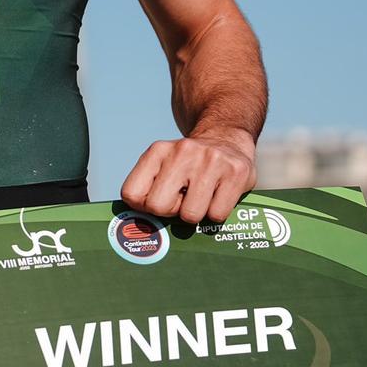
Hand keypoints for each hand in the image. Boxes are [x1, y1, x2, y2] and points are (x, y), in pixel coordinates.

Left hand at [120, 129, 255, 225]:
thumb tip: (138, 226)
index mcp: (158, 151)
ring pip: (190, 215)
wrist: (227, 140)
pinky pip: (217, 215)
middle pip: (158, 206)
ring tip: (202, 196)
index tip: (157, 200)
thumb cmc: (188, 165)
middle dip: (170, 211)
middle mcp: (182, 152)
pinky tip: (218, 195)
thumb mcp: (162, 165)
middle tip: (181, 200)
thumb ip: (146, 189)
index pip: (131, 194)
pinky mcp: (235, 172)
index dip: (144, 206)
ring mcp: (210, 161)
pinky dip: (216, 213)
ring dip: (195, 213)